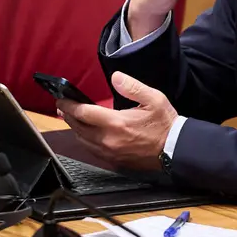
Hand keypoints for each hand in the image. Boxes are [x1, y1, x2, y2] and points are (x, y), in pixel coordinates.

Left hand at [58, 72, 177, 170]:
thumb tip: (115, 76)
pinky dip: (85, 139)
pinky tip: (87, 133)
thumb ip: (132, 87)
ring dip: (75, 128)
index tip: (61, 99)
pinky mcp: (113, 160)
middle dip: (68, 116)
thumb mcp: (154, 99)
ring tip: (72, 118)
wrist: (175, 149)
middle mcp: (108, 140)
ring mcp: (110, 152)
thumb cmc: (165, 123)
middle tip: (62, 107)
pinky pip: (91, 150)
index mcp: (116, 123)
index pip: (83, 113)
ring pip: (82, 140)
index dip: (69, 105)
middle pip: (78, 127)